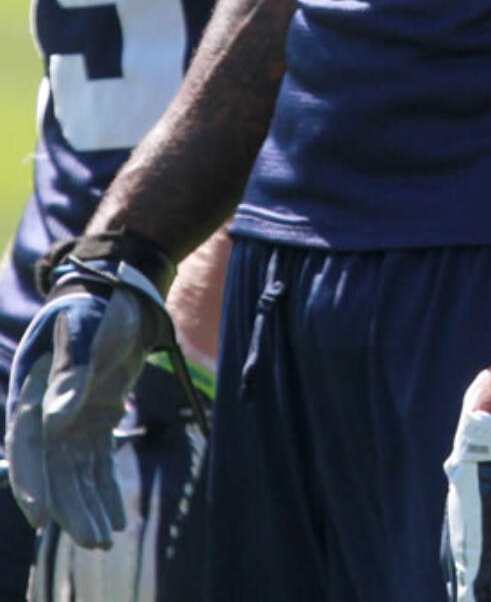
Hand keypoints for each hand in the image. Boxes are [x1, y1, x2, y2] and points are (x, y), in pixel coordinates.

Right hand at [4, 232, 180, 553]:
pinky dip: (105, 490)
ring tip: (106, 539)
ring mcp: (71, 420)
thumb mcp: (84, 332)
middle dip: (70, 508)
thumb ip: (70, 372)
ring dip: (89, 506)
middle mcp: (46, 413)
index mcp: (30, 392)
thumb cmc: (95, 306)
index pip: (27, 447)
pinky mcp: (96, 421)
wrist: (120, 293)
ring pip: (77, 474)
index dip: (32, 483)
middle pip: (54, 471)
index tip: (42, 517)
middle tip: (92, 540)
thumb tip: (57, 419)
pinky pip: (98, 463)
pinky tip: (118, 519)